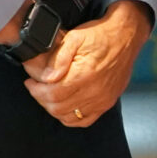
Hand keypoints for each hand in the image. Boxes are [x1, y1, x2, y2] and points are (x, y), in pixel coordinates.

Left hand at [28, 1, 150, 126]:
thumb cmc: (100, 36)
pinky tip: (65, 106)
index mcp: (84, 75)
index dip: (36, 91)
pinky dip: (71, 118)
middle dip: (42, 99)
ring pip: (69, 117)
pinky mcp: (107, 103)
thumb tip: (47, 77)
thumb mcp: (75, 38)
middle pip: (58, 108)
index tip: (30, 83)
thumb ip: (59, 58)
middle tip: (37, 88)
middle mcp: (94, 92)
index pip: (52, 95)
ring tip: (49, 95)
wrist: (126, 36)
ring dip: (54, 108)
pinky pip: (85, 121)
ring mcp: (101, 100)